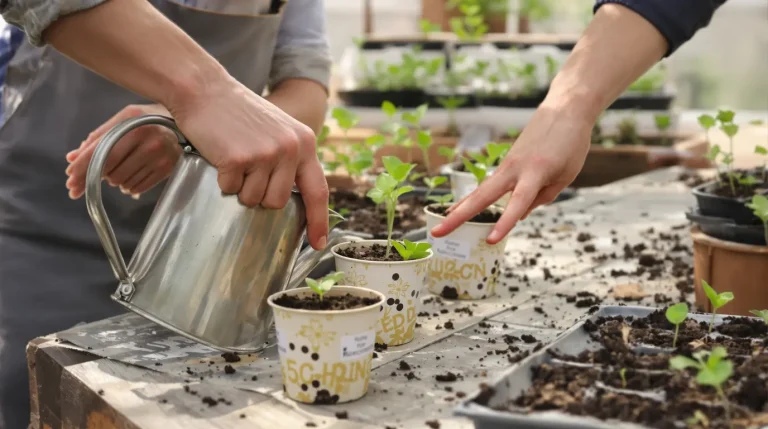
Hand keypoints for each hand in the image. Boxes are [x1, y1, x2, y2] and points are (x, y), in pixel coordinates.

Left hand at [65, 103, 181, 198]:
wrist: (187, 122)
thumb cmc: (149, 119)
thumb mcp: (124, 119)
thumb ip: (98, 136)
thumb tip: (72, 157)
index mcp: (132, 123)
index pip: (101, 151)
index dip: (82, 167)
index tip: (70, 180)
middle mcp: (147, 140)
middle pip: (109, 171)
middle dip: (98, 175)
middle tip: (95, 176)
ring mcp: (159, 156)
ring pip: (122, 181)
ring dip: (115, 180)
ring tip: (123, 169)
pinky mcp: (168, 169)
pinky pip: (137, 188)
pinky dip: (129, 186)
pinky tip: (132, 176)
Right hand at [168, 76, 328, 249]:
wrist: (205, 89)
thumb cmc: (238, 113)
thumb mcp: (279, 130)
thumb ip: (291, 159)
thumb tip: (292, 196)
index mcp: (305, 143)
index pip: (318, 190)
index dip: (319, 220)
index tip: (318, 242)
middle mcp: (290, 149)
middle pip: (277, 202)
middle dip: (260, 195)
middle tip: (247, 170)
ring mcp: (265, 154)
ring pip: (253, 199)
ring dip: (240, 188)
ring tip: (235, 159)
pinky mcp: (239, 159)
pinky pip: (229, 190)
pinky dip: (221, 179)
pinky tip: (221, 155)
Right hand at [430, 104, 591, 243]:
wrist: (564, 109)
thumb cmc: (571, 143)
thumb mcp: (566, 175)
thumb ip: (543, 196)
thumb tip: (520, 214)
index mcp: (535, 172)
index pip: (517, 203)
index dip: (504, 223)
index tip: (489, 241)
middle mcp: (515, 168)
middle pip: (482, 196)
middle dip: (459, 216)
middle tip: (436, 233)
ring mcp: (507, 164)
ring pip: (479, 191)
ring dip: (460, 209)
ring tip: (440, 227)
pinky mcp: (506, 163)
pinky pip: (488, 185)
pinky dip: (474, 199)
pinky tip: (460, 210)